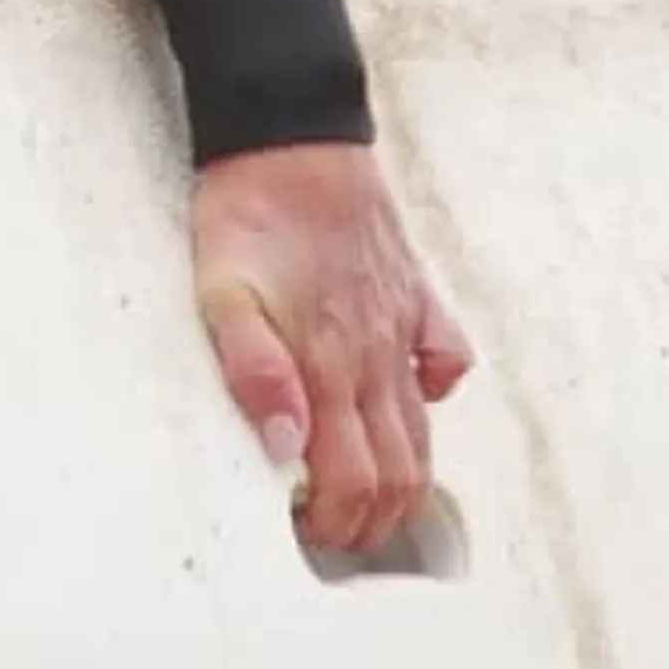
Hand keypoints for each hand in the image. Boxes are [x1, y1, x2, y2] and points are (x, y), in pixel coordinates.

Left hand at [188, 140, 474, 554]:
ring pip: (425, 430)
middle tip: (341, 533)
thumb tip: (285, 451)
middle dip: (376, 519)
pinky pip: (446, 361)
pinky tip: (410, 401)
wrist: (292, 135)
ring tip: (373, 501)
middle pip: (401, 471)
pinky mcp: (415, 295)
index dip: (339, 522)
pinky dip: (436, 397)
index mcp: (331, 366)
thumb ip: (254, 374)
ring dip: (406, 479)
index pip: (354, 480)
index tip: (312, 533)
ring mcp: (404, 328)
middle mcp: (378, 357)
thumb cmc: (249, 212)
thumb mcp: (221, 293)